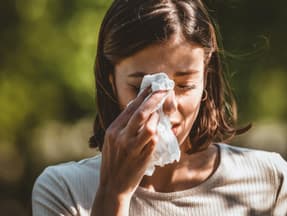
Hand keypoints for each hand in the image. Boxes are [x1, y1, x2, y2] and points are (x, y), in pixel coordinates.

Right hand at [92, 87, 167, 214]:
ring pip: (150, 126)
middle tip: (164, 89)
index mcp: (113, 130)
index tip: (152, 85)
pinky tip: (160, 129)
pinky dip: (158, 132)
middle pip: (142, 112)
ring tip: (161, 112)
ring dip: (158, 117)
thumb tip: (137, 107)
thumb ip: (123, 125)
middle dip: (155, 98)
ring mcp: (132, 147)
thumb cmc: (113, 161)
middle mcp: (121, 136)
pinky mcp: (143, 156)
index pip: (130, 108)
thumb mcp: (112, 140)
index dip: (143, 95)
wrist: (113, 186)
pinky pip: (154, 139)